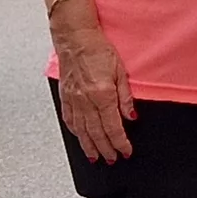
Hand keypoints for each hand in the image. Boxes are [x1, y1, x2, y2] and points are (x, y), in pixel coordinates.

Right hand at [53, 14, 138, 161]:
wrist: (76, 38)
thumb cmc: (98, 50)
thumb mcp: (120, 71)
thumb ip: (125, 97)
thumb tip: (130, 117)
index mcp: (102, 94)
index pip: (113, 126)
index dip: (120, 142)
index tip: (125, 151)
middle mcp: (85, 100)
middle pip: (96, 133)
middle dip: (105, 149)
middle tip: (112, 159)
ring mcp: (73, 100)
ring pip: (81, 130)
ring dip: (89, 146)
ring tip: (96, 157)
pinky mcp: (65, 96)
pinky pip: (69, 120)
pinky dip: (75, 132)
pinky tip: (80, 139)